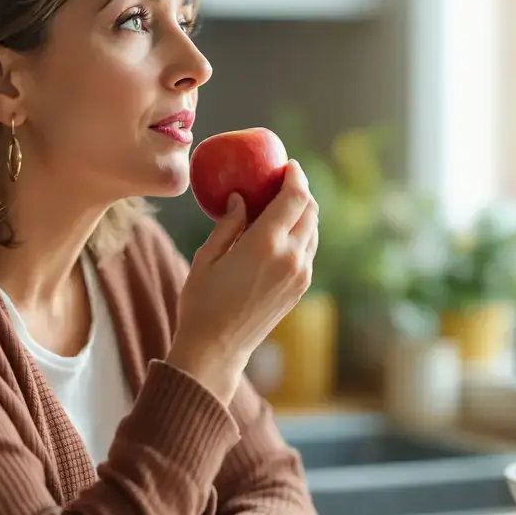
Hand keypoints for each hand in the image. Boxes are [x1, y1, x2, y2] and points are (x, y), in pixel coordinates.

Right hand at [167, 160, 318, 402]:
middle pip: (311, 211)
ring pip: (313, 231)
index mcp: (266, 244)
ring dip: (303, 213)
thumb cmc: (202, 302)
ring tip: (282, 205)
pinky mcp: (300, 289)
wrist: (217, 350)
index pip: (295, 197)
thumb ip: (228, 224)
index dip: (295, 176)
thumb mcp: (206, 257)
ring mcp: (300, 275)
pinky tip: (282, 233)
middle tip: (285, 181)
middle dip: (301, 191)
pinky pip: (309, 251)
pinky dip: (301, 234)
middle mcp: (291, 257)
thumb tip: (239, 199)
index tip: (287, 165)